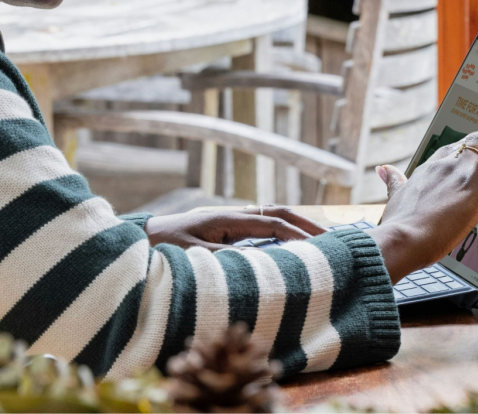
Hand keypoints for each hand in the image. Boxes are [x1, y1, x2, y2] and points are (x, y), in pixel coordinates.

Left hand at [143, 206, 324, 249]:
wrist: (144, 239)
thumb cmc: (164, 247)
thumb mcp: (195, 254)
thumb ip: (227, 260)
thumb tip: (261, 265)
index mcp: (229, 218)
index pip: (273, 223)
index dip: (299, 235)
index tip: (321, 248)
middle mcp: (234, 216)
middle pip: (279, 214)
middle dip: (306, 225)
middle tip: (333, 240)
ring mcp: (231, 222)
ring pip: (273, 220)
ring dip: (297, 229)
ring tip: (322, 243)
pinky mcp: (227, 232)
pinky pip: (262, 230)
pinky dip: (282, 236)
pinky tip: (293, 249)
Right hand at [368, 94, 477, 282]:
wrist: (403, 238)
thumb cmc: (400, 226)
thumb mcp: (395, 199)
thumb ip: (393, 181)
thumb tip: (384, 169)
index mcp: (427, 169)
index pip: (451, 152)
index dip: (466, 146)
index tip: (475, 139)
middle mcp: (443, 164)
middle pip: (470, 144)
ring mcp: (459, 169)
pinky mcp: (476, 178)